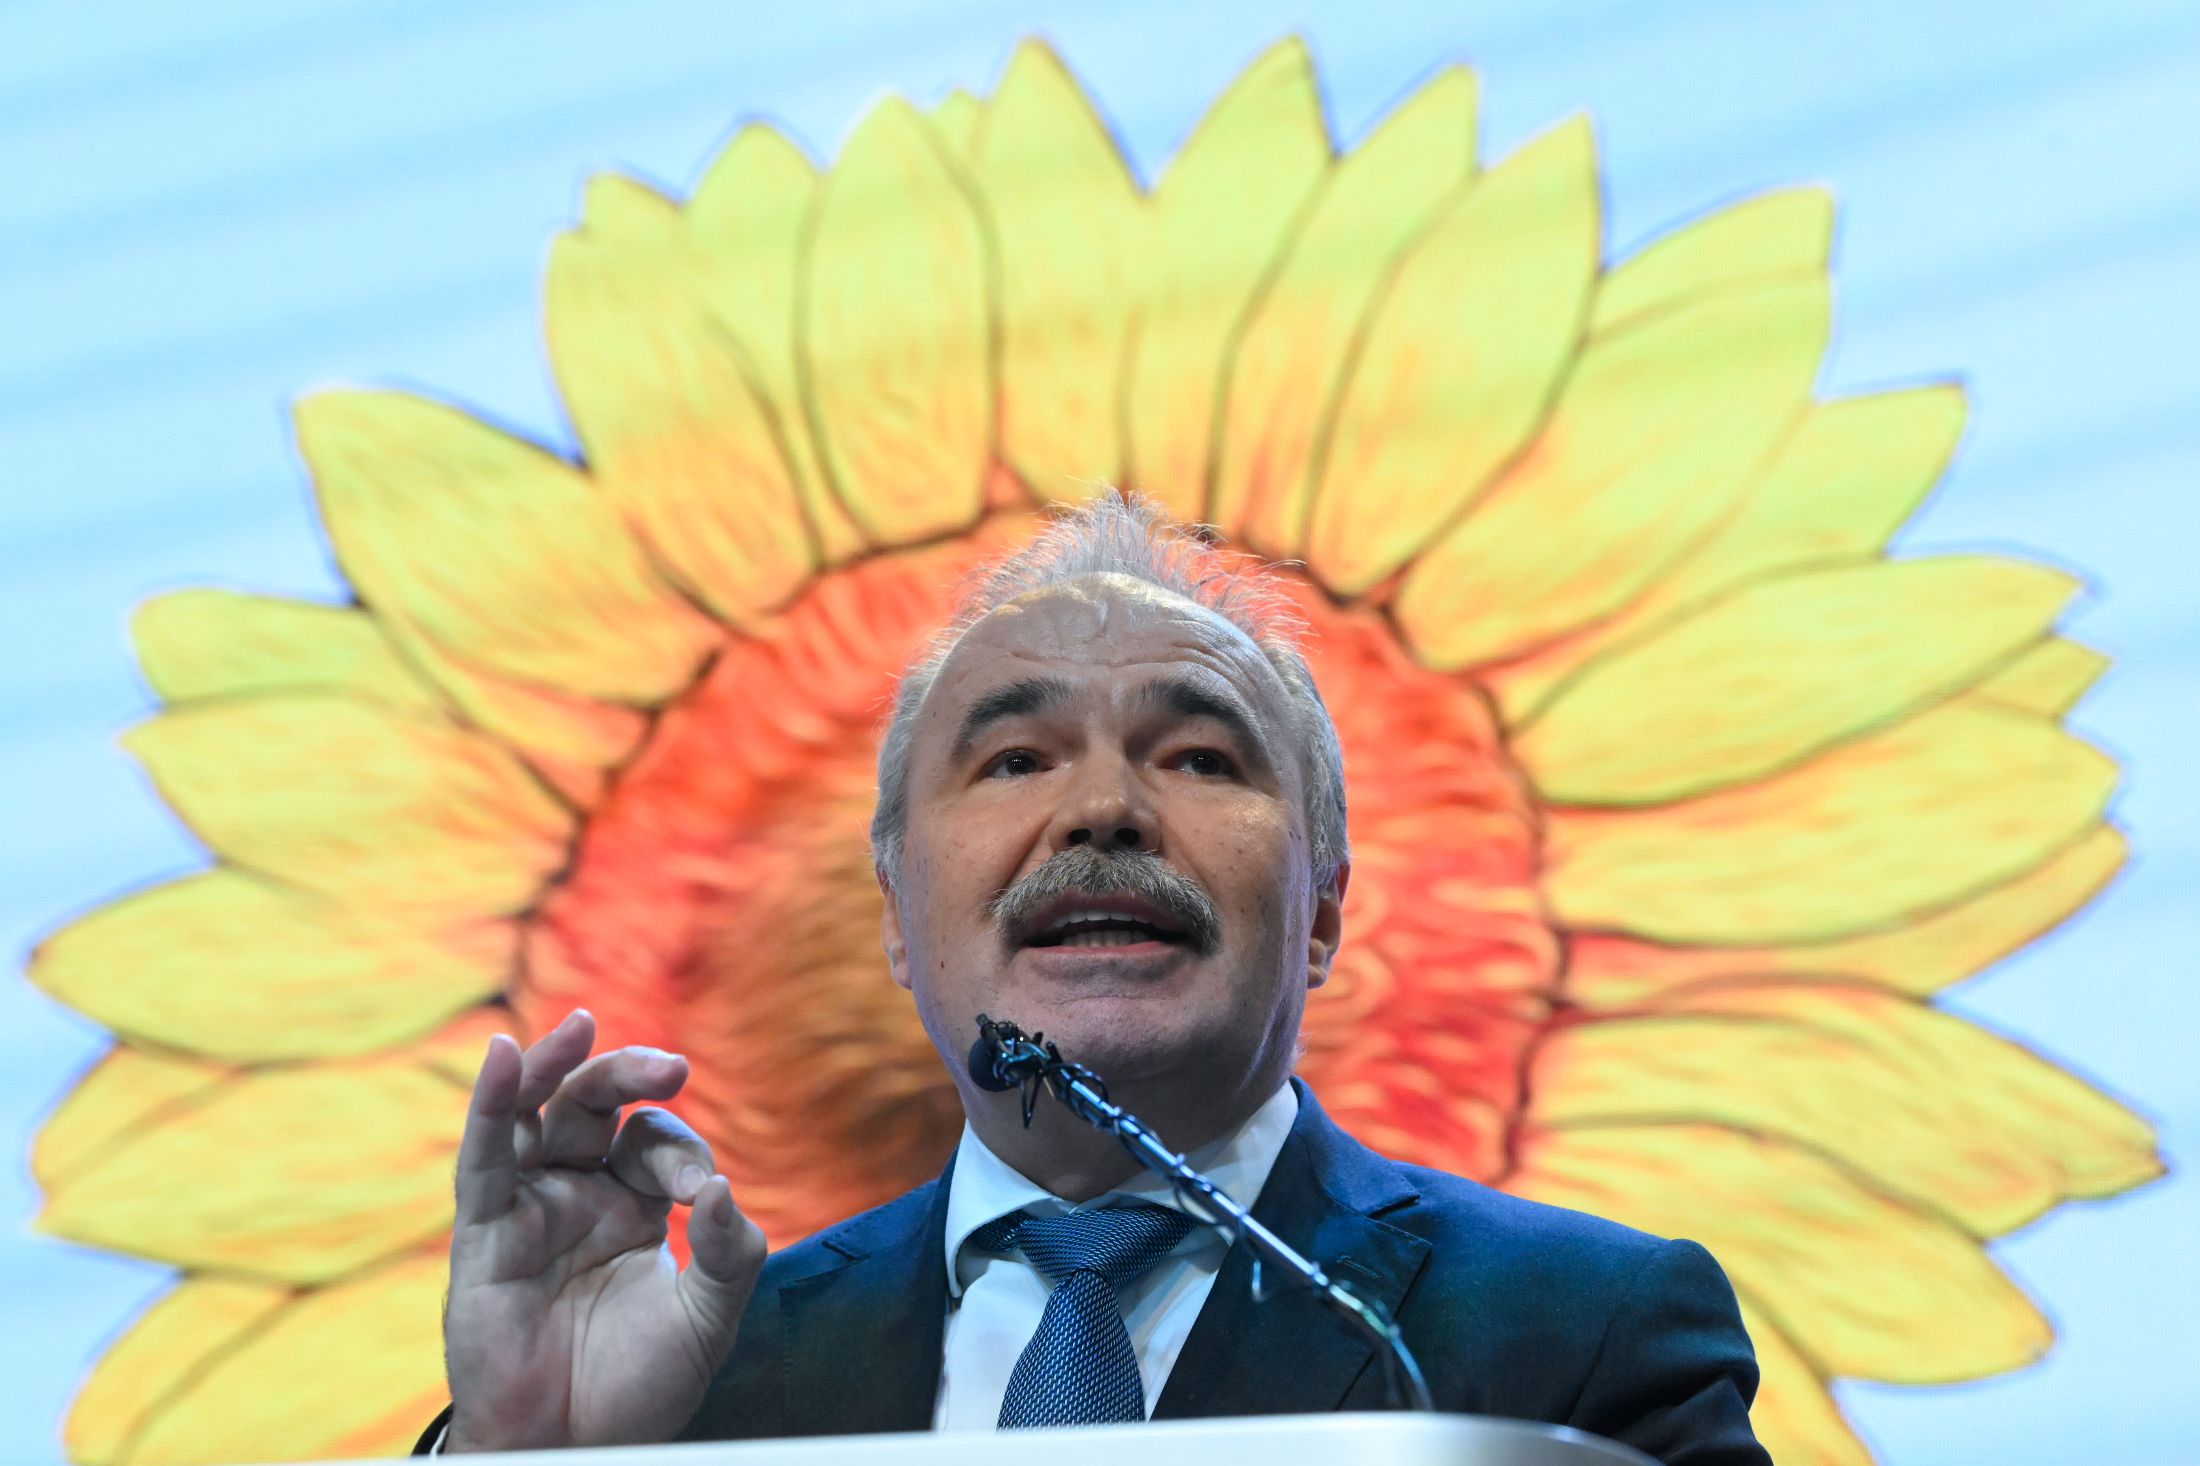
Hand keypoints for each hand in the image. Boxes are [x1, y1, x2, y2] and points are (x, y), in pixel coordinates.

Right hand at [441, 1009, 765, 1451]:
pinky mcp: (484, 1234)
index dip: (681, 1151)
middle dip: (628, 1072)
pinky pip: (485, 1158)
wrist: (576, 1448)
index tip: (700, 1191)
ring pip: (536, 1116)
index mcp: (633, 1204)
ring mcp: (529, 1209)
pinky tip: (505, 1056)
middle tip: (672, 1065)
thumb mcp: (709, 1318)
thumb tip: (719, 1188)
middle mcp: (578, 1194)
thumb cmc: (638, 1387)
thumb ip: (730, 1253)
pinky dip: (491, 1105)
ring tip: (579, 1025)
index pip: (653, 1140)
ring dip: (555, 1066)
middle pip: (594, 1105)